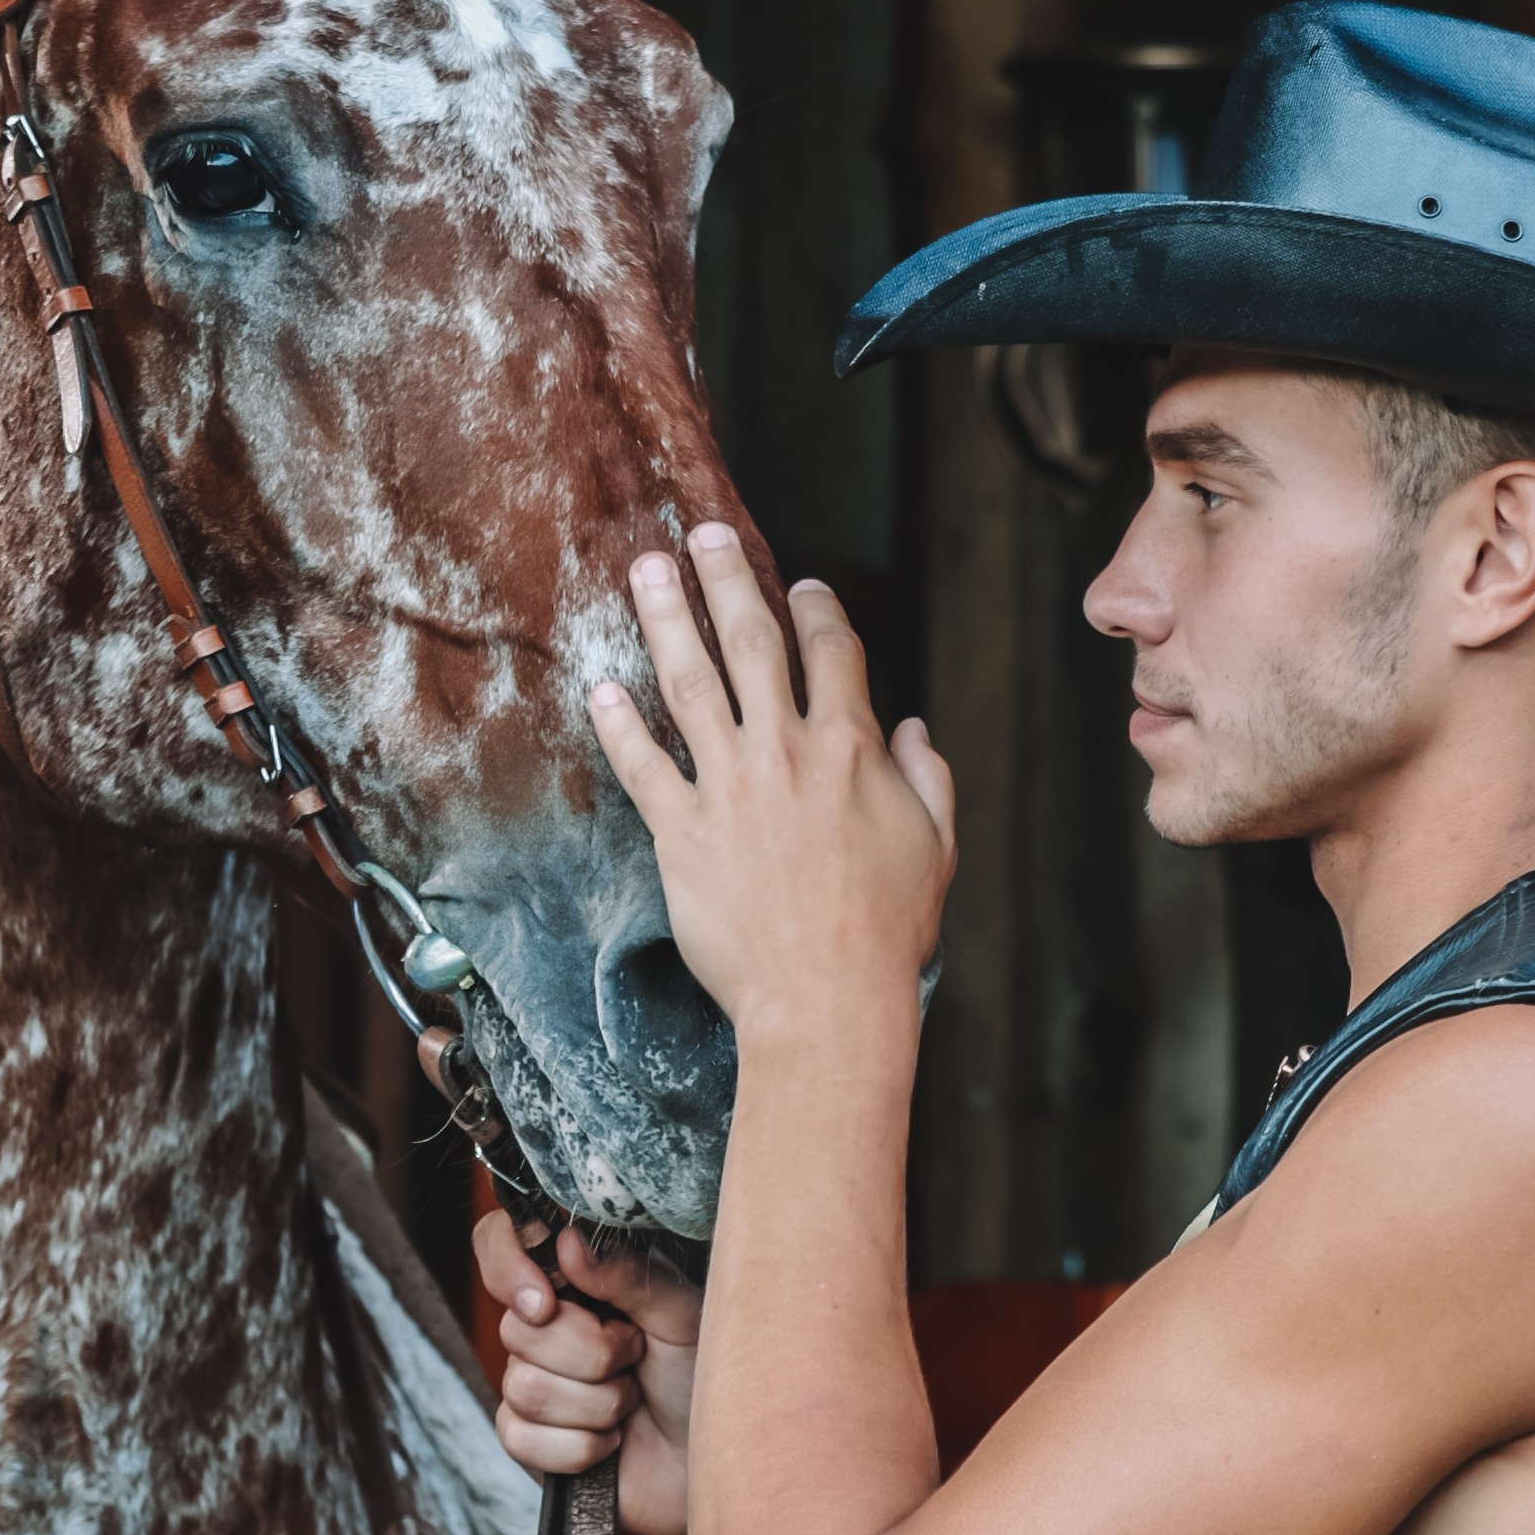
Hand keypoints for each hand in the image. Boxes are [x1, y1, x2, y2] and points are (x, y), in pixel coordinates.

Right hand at [474, 1204, 701, 1534]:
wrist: (713, 1456)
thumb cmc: (703, 1376)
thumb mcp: (679, 1313)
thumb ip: (626, 1274)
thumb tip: (567, 1243)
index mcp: (574, 1282)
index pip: (498, 1246)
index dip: (508, 1269)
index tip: (546, 1302)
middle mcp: (544, 1328)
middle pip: (516, 1329)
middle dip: (591, 1353)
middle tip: (635, 1357)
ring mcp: (530, 1385)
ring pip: (525, 1388)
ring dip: (597, 1404)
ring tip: (631, 1401)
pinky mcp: (529, 1443)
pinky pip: (523, 1439)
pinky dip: (581, 1446)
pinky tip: (611, 1442)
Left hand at [589, 526, 955, 1046]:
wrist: (825, 997)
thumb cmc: (887, 930)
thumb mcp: (936, 845)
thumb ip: (929, 778)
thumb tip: (915, 731)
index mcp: (852, 746)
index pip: (831, 651)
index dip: (817, 609)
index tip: (802, 585)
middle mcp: (785, 750)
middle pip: (750, 640)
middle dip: (726, 579)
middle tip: (702, 536)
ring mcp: (728, 786)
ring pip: (687, 681)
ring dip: (663, 619)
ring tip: (645, 572)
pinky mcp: (681, 830)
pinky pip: (641, 765)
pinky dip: (618, 724)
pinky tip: (599, 688)